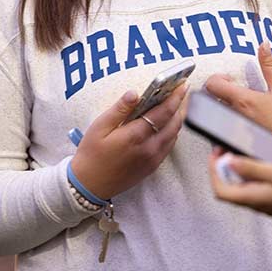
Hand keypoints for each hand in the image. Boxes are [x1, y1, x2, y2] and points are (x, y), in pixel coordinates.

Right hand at [70, 82, 188, 198]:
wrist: (89, 186)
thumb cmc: (91, 154)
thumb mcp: (99, 127)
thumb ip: (119, 109)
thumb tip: (134, 93)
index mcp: (135, 135)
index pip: (163, 112)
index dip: (175, 97)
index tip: (182, 85)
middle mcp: (149, 148)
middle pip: (174, 122)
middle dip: (181, 105)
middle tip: (182, 91)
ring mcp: (153, 159)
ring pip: (174, 134)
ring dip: (178, 118)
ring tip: (177, 104)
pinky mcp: (152, 167)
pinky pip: (169, 146)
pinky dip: (172, 132)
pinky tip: (167, 124)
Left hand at [205, 42, 271, 150]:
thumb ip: (269, 65)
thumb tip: (264, 43)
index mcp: (243, 101)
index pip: (212, 85)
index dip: (217, 79)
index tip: (230, 80)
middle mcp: (233, 116)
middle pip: (209, 99)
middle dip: (217, 92)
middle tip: (233, 91)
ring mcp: (231, 131)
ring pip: (214, 115)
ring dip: (220, 107)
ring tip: (237, 106)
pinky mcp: (233, 143)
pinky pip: (219, 131)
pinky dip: (223, 124)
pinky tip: (239, 121)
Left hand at [208, 148, 271, 218]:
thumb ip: (250, 167)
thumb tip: (228, 162)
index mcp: (251, 198)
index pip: (220, 190)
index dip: (213, 171)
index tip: (216, 154)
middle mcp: (254, 204)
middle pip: (227, 189)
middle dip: (221, 169)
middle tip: (225, 150)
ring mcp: (263, 204)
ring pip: (239, 189)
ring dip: (235, 171)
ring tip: (240, 153)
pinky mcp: (271, 201)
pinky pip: (252, 189)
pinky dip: (248, 175)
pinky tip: (258, 163)